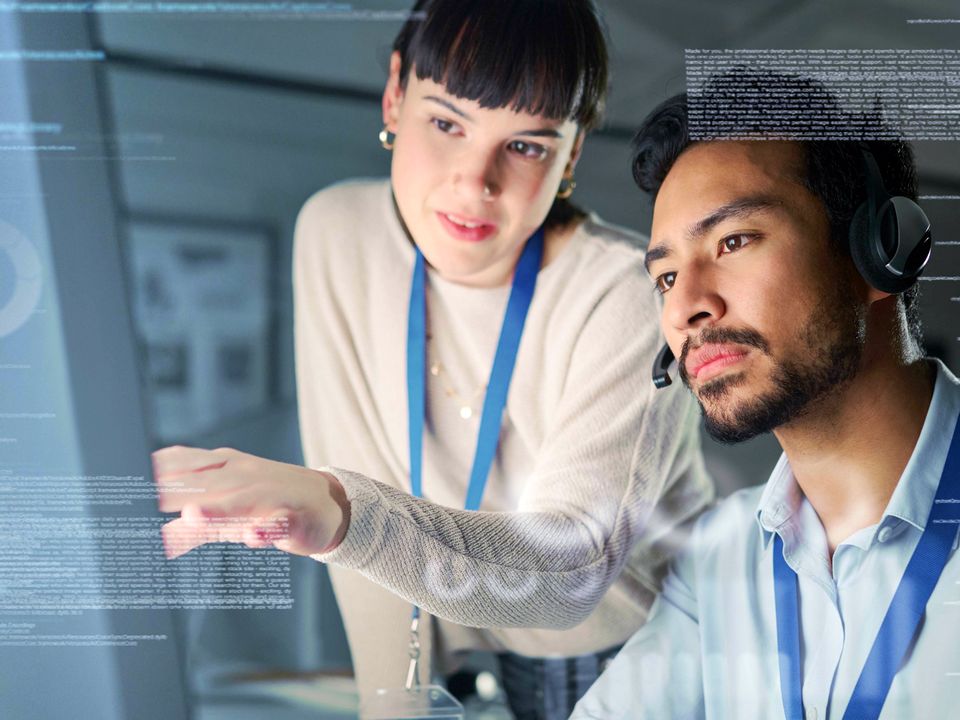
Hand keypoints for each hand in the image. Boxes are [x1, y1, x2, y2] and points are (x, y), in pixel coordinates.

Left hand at [152, 445, 349, 558]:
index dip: (157, 473)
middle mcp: (245, 475)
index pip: (185, 464)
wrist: (329, 503)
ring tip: (192, 516)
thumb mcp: (231, 512)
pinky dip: (267, 528)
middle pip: (207, 483)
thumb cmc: (271, 504)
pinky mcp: (294, 517)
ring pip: (242, 500)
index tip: (123, 481)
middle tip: (144, 501)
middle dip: (177, 491)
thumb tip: (158, 541)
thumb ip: (195, 526)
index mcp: (225, 466)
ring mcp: (271, 494)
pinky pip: (280, 522)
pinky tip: (253, 536)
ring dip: (219, 508)